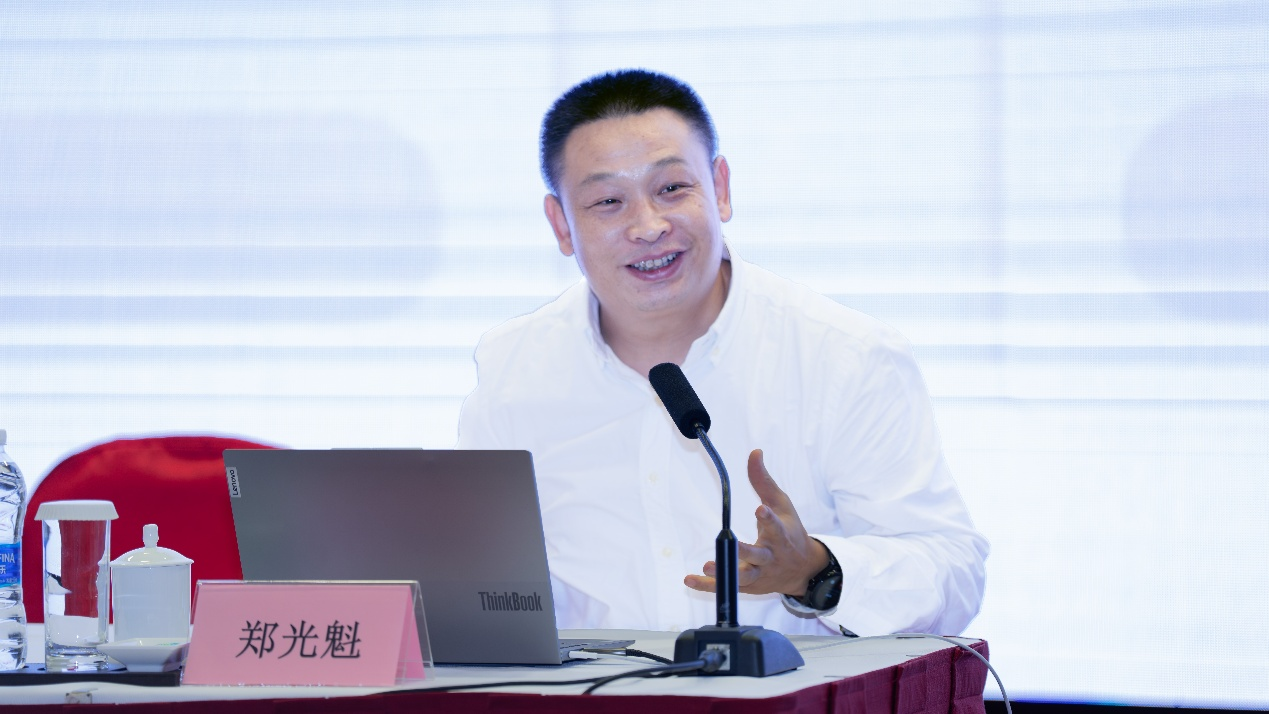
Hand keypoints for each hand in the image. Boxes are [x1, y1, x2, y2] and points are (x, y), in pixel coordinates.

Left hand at [684, 449, 828, 596]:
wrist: (803, 570)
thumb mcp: (781, 504)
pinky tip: (689, 579)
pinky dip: (707, 586)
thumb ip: (763, 481)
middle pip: (757, 556)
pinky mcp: (748, 586)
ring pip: (743, 576)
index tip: (760, 509)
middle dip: (744, 551)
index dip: (768, 519)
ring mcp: (759, 574)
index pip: (775, 526)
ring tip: (707, 566)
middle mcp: (770, 557)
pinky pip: (726, 588)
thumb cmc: (791, 532)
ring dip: (725, 572)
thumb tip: (754, 452)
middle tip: (731, 544)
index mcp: (780, 536)